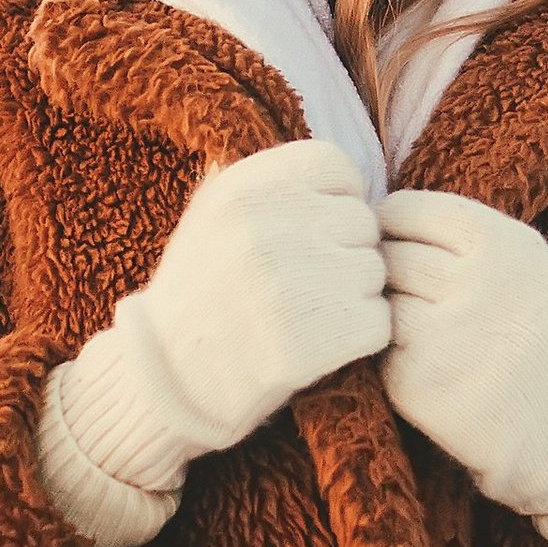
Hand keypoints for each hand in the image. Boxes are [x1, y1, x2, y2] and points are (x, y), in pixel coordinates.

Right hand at [128, 140, 388, 456]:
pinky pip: (380, 321)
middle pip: (363, 222)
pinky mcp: (320, 336)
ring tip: (307, 315)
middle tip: (306, 285)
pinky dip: (360, 338)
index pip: (336, 165)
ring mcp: (298, 282)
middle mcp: (272, 226)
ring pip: (375, 272)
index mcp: (245, 188)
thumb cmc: (198, 294)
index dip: (335, 200)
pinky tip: (319, 346)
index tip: (314, 231)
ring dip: (353, 296)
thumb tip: (341, 173)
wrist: (167, 380)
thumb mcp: (210, 216)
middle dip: (345, 252)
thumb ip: (268, 185)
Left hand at [376, 189, 547, 516]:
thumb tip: (387, 212)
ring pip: (380, 304)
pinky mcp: (417, 385)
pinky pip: (382, 353)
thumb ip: (473, 236)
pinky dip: (394, 357)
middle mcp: (474, 285)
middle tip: (408, 292)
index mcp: (503, 244)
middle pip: (389, 256)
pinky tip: (428, 367)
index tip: (398, 243)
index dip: (393, 225)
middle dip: (389, 271)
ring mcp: (442, 336)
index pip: (407, 210)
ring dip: (389, 314)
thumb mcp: (533, 265)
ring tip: (423, 330)